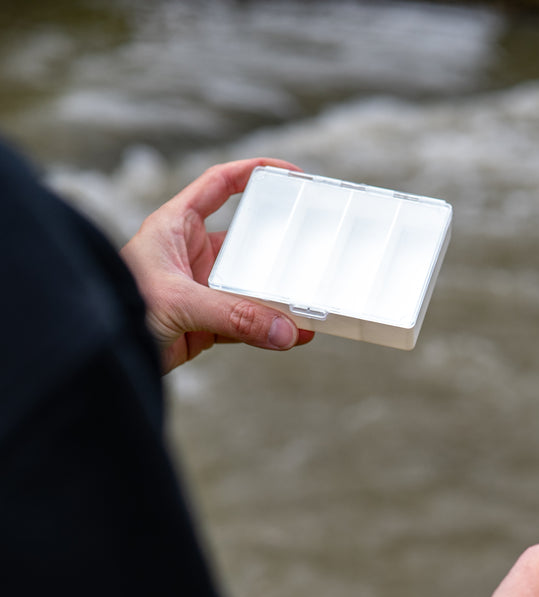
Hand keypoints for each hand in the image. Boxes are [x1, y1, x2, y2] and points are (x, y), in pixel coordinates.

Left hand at [121, 158, 314, 372]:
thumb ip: (234, 316)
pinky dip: (269, 328)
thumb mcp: (178, 303)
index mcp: (174, 226)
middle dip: (277, 246)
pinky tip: (292, 334)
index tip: (290, 174)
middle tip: (311, 246)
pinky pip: (246, 322)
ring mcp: (199, 289)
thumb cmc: (117, 309)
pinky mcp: (204, 323)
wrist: (99, 354)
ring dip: (277, 296)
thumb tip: (286, 330)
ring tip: (307, 303)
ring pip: (249, 286)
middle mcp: (189, 254)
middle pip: (244, 240)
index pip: (218, 185)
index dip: (253, 172)